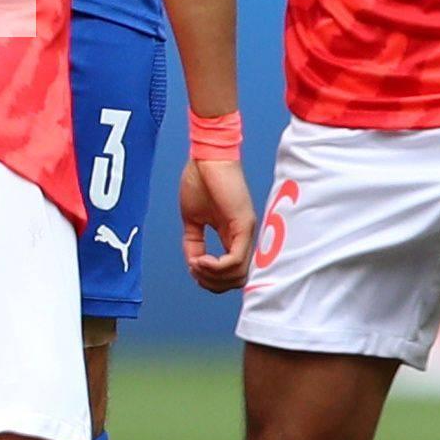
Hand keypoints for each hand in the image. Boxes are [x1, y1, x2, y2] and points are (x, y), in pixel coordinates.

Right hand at [181, 155, 254, 293]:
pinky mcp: (243, 225)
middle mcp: (244, 237)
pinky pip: (235, 260)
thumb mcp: (192, 219)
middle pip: (237, 280)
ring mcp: (246, 232)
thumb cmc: (201, 180)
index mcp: (232, 236)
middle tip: (194, 270)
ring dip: (213, 277)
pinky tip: (201, 259)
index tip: (193, 268)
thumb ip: (194, 242)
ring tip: (196, 263)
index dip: (211, 279)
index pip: (231, 273)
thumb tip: (194, 264)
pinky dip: (216, 267)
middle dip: (212, 283)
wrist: (207, 156)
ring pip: (238, 275)